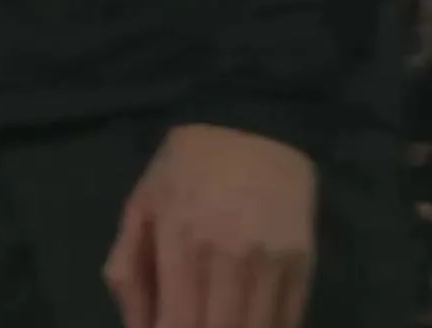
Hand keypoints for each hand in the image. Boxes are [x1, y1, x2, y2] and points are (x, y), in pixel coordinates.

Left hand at [104, 125, 316, 327]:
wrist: (255, 124)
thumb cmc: (186, 169)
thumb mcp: (142, 206)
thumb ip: (128, 271)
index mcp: (181, 240)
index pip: (178, 325)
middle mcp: (229, 255)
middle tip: (193, 323)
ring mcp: (271, 260)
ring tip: (217, 317)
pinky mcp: (303, 261)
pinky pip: (287, 320)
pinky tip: (247, 319)